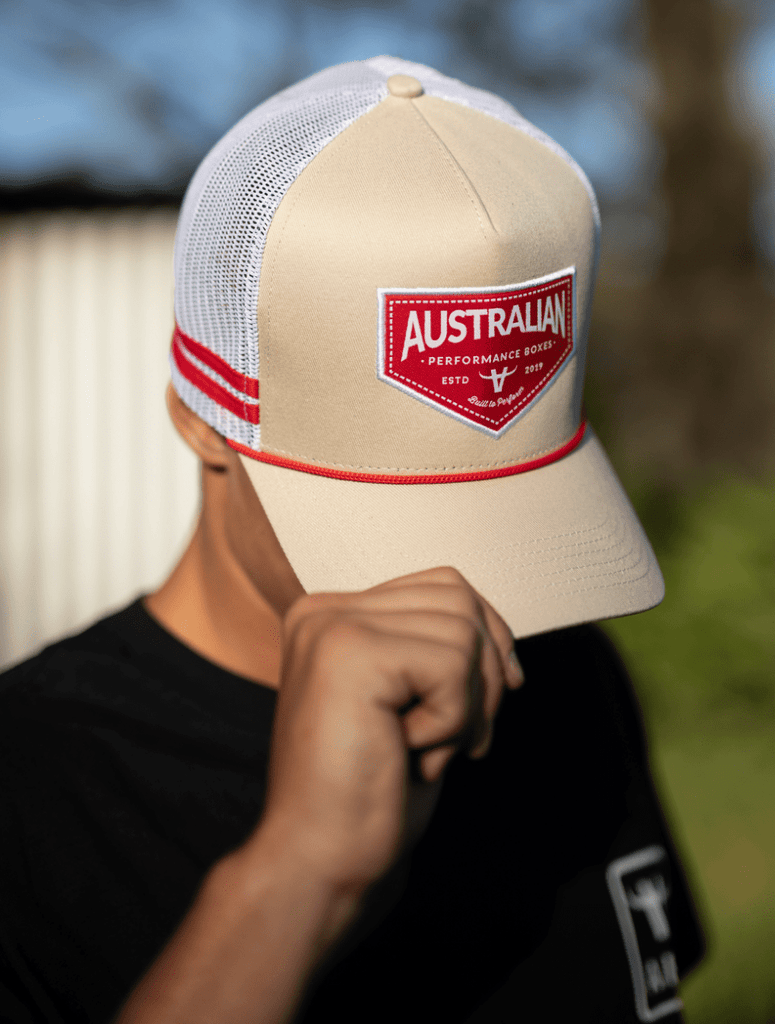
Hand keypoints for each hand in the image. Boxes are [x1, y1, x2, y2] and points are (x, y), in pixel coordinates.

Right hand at [256, 567, 523, 895]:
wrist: (321, 861)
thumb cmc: (371, 792)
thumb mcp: (414, 704)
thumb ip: (438, 651)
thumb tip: (500, 635)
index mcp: (333, 616)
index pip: (443, 586)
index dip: (487, 640)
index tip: (496, 699)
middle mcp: (324, 610)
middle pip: (458, 596)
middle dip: (484, 673)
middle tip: (464, 740)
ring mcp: (331, 626)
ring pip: (461, 629)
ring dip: (465, 703)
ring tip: (425, 748)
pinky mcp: (348, 652)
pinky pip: (450, 663)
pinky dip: (451, 719)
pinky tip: (407, 751)